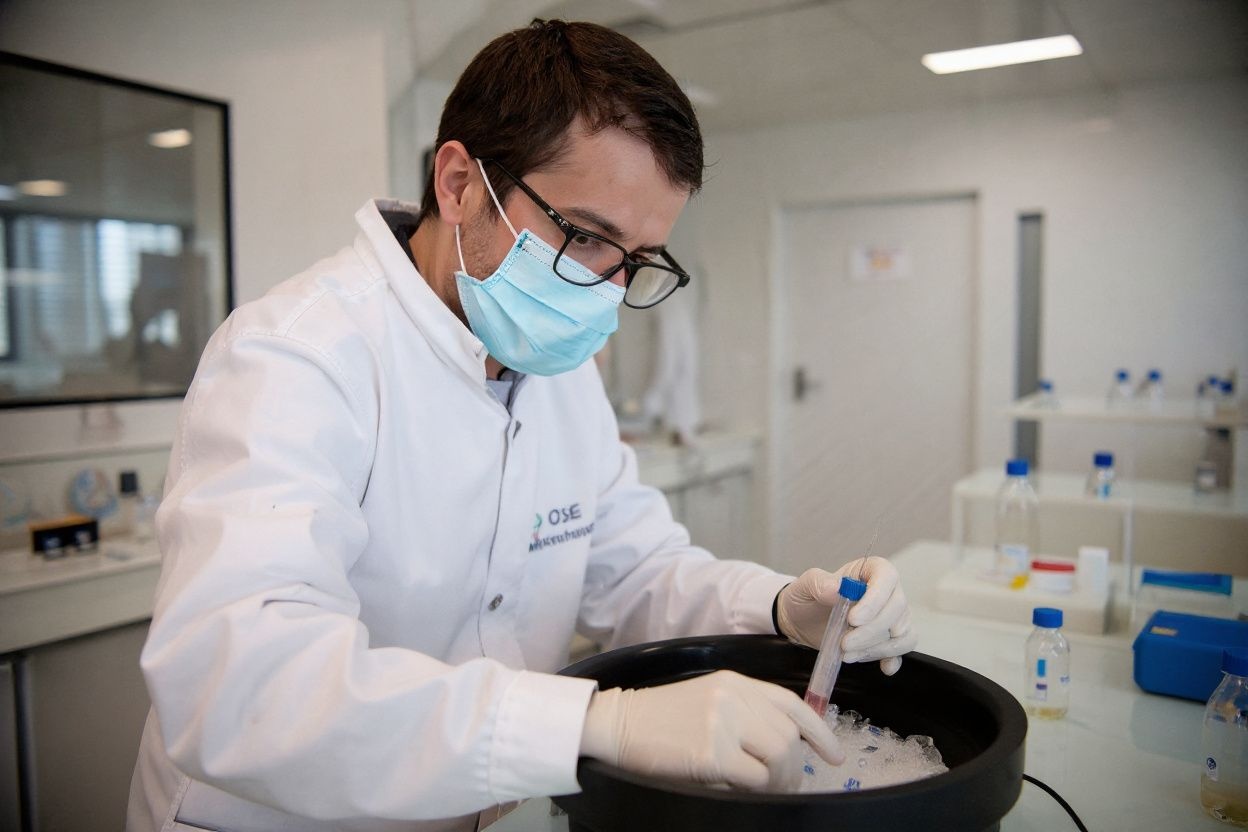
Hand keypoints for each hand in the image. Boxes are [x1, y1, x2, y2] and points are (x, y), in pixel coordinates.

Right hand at [579, 670, 842, 791]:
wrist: (619, 724)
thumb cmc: (661, 719)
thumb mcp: (708, 701)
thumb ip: (745, 713)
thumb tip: (786, 747)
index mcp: (736, 681)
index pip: (792, 704)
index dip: (819, 732)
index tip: (833, 755)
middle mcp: (734, 696)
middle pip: (788, 737)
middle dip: (793, 768)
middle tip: (784, 785)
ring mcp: (723, 722)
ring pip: (778, 757)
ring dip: (778, 781)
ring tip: (763, 790)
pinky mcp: (712, 752)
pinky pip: (754, 778)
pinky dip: (755, 789)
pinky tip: (740, 789)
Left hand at [775, 557, 916, 674]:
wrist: (802, 621)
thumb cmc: (807, 597)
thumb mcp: (806, 585)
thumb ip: (819, 583)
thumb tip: (837, 588)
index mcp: (870, 570)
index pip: (887, 577)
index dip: (876, 599)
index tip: (853, 619)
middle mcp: (887, 592)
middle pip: (897, 609)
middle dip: (871, 631)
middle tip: (844, 643)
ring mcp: (891, 617)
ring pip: (902, 632)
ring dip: (877, 648)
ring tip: (848, 653)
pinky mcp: (888, 639)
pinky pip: (903, 648)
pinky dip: (893, 658)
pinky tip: (883, 667)